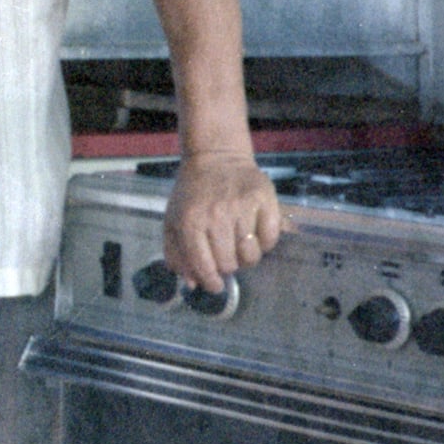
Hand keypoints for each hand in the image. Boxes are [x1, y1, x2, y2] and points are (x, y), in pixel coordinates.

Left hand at [162, 151, 284, 291]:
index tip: (216, 286)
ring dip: (247, 256)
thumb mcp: (173, 219)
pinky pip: (270, 239)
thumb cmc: (193, 193)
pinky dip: (265, 242)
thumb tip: (192, 283)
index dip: (210, 282)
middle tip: (226, 254)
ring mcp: (242, 207)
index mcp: (190, 221)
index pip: (203, 265)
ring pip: (251, 255)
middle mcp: (216, 215)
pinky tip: (255, 231)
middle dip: (228, 266)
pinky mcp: (264, 200)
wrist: (215, 157)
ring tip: (240, 242)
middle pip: (230, 264)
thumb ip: (177, 253)